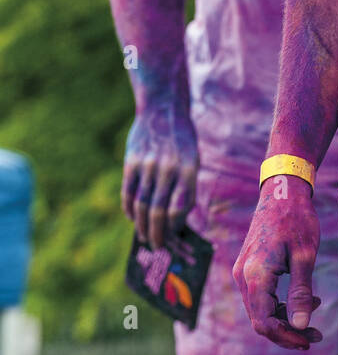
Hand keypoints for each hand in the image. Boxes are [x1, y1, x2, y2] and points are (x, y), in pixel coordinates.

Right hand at [122, 104, 198, 248]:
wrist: (162, 109)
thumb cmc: (182, 140)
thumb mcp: (192, 159)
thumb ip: (185, 187)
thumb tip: (175, 222)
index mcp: (190, 168)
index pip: (180, 207)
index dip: (175, 226)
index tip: (174, 237)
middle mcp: (169, 167)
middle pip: (158, 211)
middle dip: (157, 234)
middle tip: (157, 246)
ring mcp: (148, 164)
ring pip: (141, 205)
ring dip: (141, 226)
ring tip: (143, 236)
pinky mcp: (131, 161)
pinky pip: (128, 192)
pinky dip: (129, 209)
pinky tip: (132, 217)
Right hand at [233, 176, 322, 349]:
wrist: (282, 191)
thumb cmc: (296, 219)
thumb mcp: (305, 256)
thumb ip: (301, 292)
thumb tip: (302, 326)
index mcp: (256, 275)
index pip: (264, 323)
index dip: (287, 337)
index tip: (309, 341)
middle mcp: (242, 276)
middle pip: (260, 320)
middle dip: (288, 332)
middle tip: (315, 336)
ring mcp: (242, 271)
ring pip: (260, 310)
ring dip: (285, 319)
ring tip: (315, 313)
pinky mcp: (248, 267)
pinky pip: (261, 296)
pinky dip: (280, 304)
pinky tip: (305, 299)